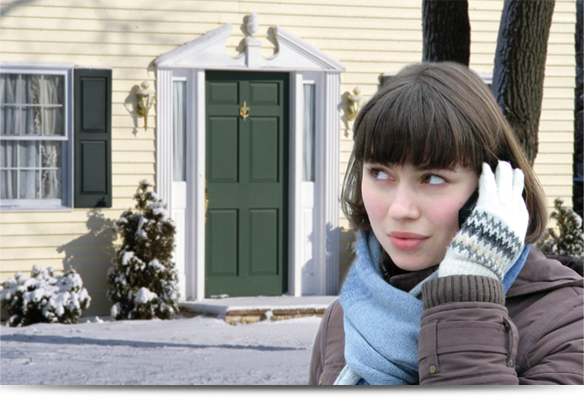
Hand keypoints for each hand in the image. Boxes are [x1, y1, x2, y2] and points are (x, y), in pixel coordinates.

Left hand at [439, 161, 527, 280]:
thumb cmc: (478, 267)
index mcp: (517, 234)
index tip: (517, 188)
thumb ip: (493, 244)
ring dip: (502, 174)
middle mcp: (513, 222)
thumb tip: (486, 241)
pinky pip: (489, 187)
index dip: (518, 197)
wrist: (475, 267)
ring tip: (501, 164)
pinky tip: (485, 167)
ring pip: (504, 188)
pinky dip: (488, 176)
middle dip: (514, 182)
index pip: (520, 211)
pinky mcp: (489, 208)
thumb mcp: (493, 256)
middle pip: (515, 195)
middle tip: (513, 170)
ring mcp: (502, 213)